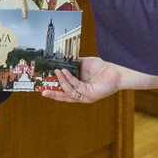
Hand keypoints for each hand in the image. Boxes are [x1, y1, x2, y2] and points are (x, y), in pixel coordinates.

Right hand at [41, 57, 157, 103]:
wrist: (115, 71)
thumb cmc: (101, 68)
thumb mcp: (83, 64)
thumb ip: (72, 64)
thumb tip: (61, 60)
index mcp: (79, 89)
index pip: (64, 92)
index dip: (54, 91)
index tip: (43, 88)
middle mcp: (81, 95)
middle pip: (64, 97)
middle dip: (53, 94)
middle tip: (43, 92)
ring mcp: (86, 96)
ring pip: (70, 91)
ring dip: (62, 81)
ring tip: (57, 71)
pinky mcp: (91, 95)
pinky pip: (77, 87)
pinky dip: (70, 79)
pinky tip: (66, 72)